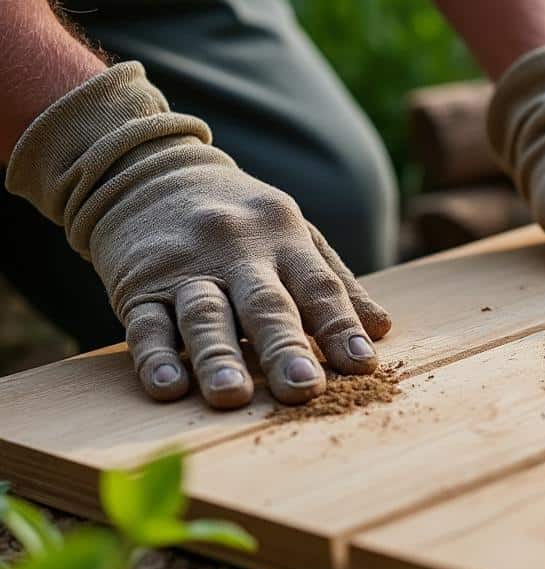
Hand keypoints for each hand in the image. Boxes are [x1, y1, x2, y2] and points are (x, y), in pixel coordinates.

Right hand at [7, 63, 390, 408]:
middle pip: (264, 304)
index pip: (319, 286)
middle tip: (304, 390)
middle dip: (285, 349)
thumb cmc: (240, 218)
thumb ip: (336, 283)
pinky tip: (168, 386)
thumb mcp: (294, 234)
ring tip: (233, 397)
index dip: (342, 326)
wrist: (151, 171)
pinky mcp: (139, 286)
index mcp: (284, 238)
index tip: (364, 365)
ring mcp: (185, 268)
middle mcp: (236, 251)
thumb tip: (381, 330)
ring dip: (219, 358)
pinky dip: (155, 357)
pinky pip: (146, 324)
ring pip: (205, 315)